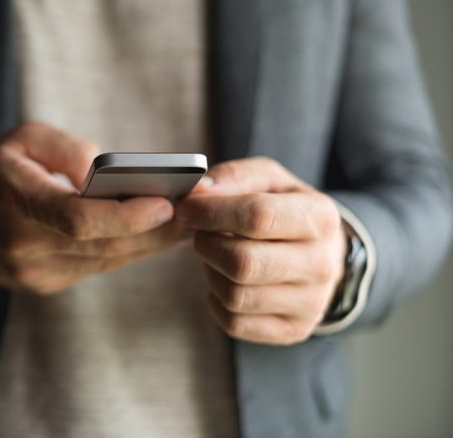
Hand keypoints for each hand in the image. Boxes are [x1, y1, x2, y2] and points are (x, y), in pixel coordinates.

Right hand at [0, 122, 188, 307]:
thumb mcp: (21, 140)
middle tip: (199, 212)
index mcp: (15, 202)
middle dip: (156, 230)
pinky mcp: (47, 283)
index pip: (76, 219)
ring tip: (190, 221)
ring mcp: (36, 272)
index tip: (167, 203)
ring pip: (107, 260)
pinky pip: (99, 267)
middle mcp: (25, 246)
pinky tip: (158, 234)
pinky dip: (131, 250)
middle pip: (103, 245)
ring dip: (152, 243)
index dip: (125, 216)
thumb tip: (105, 171)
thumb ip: (64, 148)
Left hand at [175, 157, 345, 344]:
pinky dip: (216, 301)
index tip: (186, 208)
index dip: (211, 211)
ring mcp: (312, 303)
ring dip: (211, 272)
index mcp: (320, 218)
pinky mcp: (294, 330)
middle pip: (242, 263)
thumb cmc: (285, 211)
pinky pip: (234, 323)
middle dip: (207, 245)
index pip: (257, 216)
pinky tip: (224, 281)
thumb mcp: (268, 180)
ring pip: (235, 296)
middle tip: (201, 234)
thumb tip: (198, 191)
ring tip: (216, 255)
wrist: (321, 254)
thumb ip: (233, 178)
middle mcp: (322, 264)